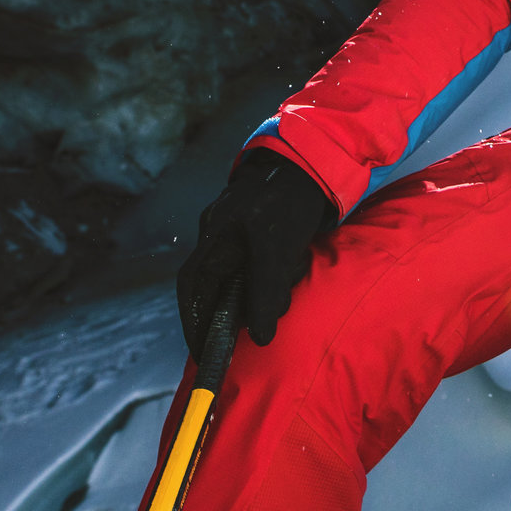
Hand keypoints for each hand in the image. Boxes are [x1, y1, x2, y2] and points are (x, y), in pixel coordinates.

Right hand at [176, 154, 332, 353]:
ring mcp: (243, 234)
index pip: (192, 286)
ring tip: (291, 272)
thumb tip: (258, 338)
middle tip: (262, 322)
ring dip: (270, 288)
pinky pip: (268, 266)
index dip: (193, 320)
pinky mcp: (267, 234)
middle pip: (223, 287)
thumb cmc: (290, 199)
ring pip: (250, 279)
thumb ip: (265, 291)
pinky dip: (282, 274)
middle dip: (243, 307)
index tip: (202, 349)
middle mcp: (222, 235)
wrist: (317, 161)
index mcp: (213, 234)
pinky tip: (298, 260)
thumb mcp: (276, 247)